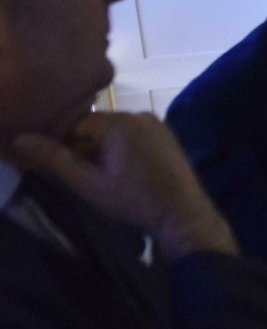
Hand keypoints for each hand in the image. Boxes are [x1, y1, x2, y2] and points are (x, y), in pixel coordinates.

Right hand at [8, 113, 236, 260]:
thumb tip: (21, 139)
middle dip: (82, 147)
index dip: (62, 144)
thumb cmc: (134, 201)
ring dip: (101, 149)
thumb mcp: (88, 183)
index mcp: (119, 122)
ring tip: (103, 177)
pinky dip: (120, 148)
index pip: (74, 123)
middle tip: (82, 176)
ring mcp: (155, 123)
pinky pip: (131, 135)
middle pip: (94, 125)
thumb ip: (54, 159)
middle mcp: (138, 114)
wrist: (182, 215)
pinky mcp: (165, 134)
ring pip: (112, 131)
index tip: (58, 166)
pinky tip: (122, 172)